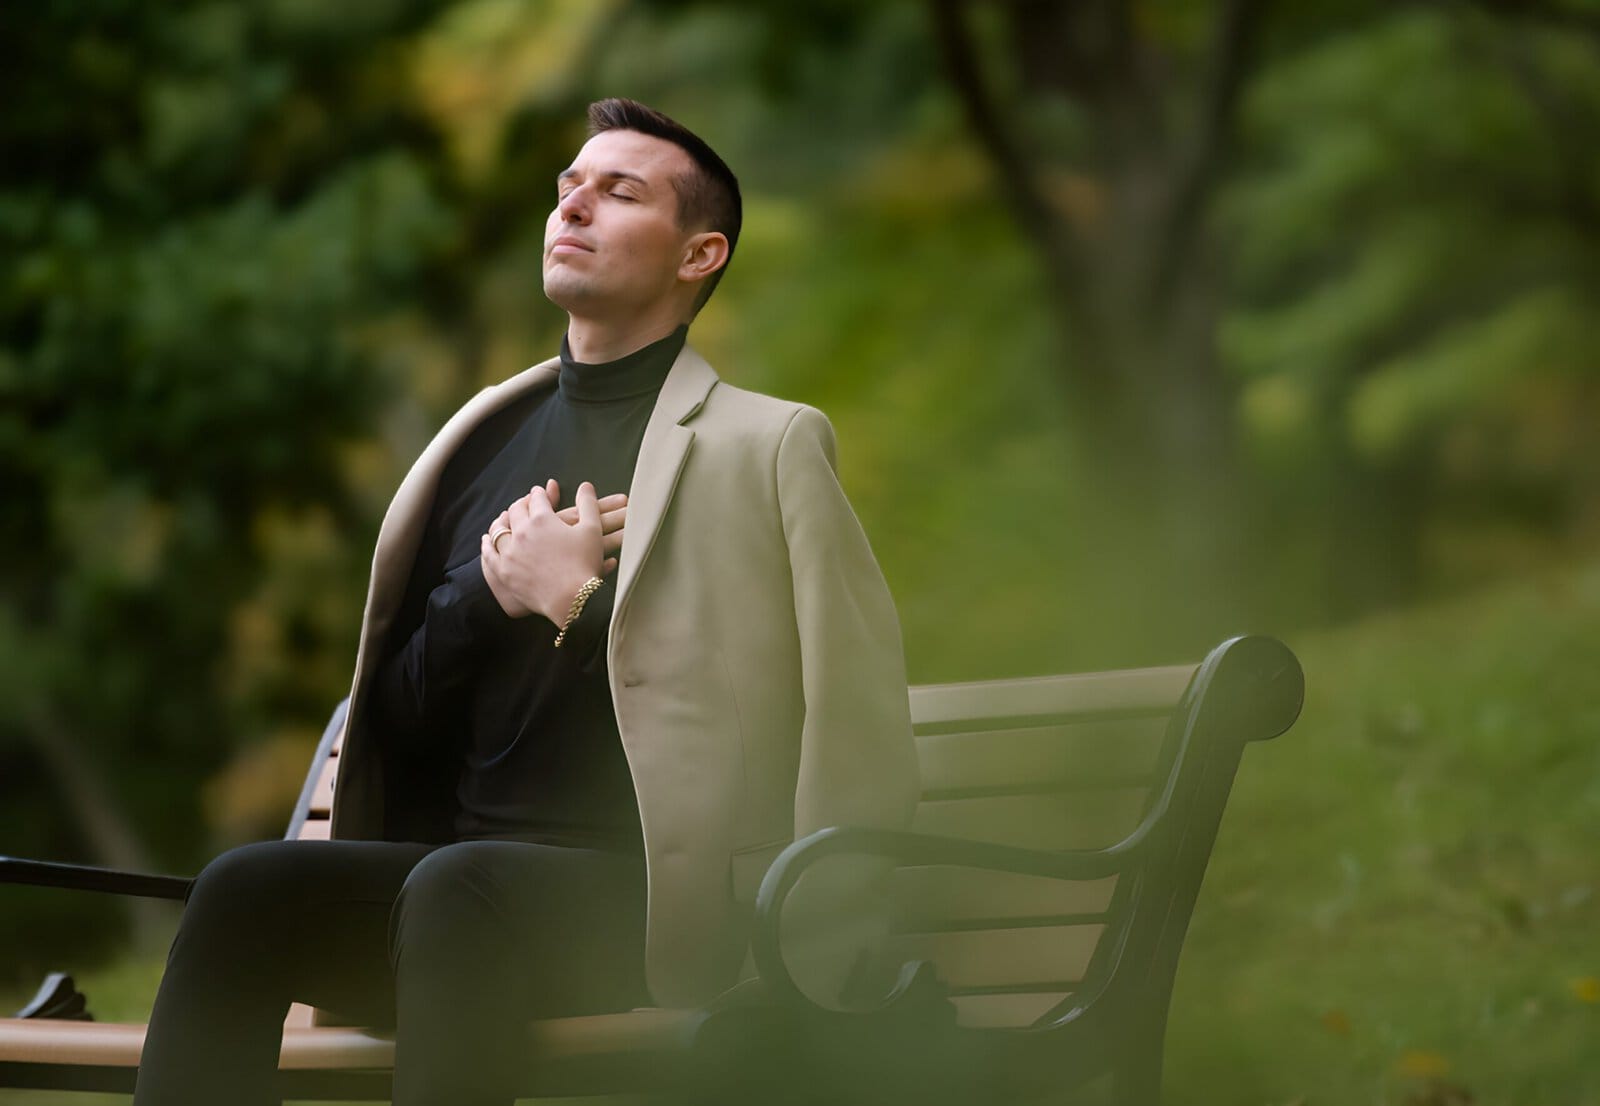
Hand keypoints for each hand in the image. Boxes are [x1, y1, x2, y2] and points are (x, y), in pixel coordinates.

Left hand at [485, 480, 626, 570]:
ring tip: (504, 519)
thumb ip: (588, 503)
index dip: (540, 494)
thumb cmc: (585, 564)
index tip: (540, 493)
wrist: (572, 599)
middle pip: (516, 511)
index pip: (537, 499)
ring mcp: (510, 552)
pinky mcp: (504, 571)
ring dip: (501, 521)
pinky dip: (487, 545)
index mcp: (542, 518)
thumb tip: (585, 485)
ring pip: (498, 530)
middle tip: (525, 504)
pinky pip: (489, 554)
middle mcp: (522, 532)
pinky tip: (487, 542)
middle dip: (521, 504)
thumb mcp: (593, 529)